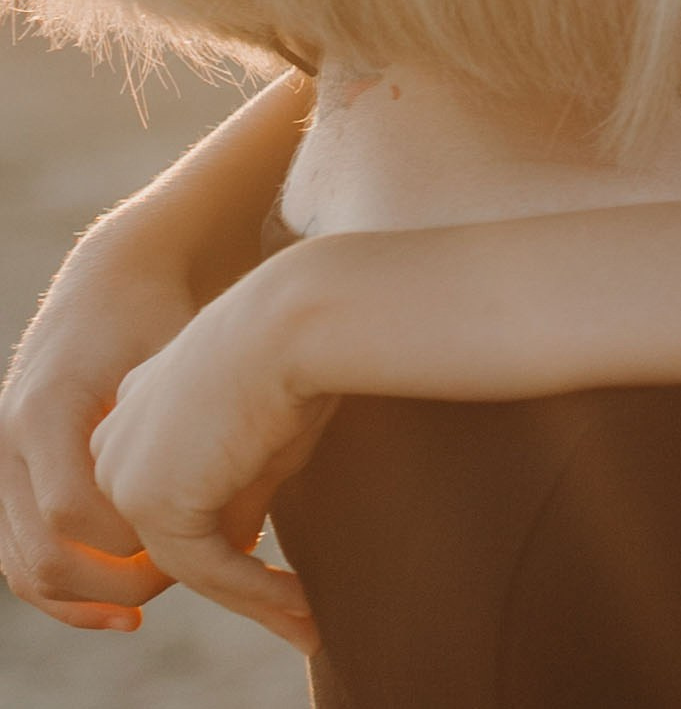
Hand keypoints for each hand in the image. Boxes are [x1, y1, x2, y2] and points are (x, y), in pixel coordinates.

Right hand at [0, 250, 194, 629]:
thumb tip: (242, 530)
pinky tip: (125, 606)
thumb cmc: (161, 316)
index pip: (72, 512)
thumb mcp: (181, 360)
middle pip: (43, 555)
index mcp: (47, 409)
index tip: (198, 537)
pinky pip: (23, 555)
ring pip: (26, 568)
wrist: (113, 279)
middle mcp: (8, 440)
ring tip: (153, 603)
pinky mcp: (12, 476)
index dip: (134, 540)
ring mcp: (1, 461)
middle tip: (188, 577)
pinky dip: (69, 590)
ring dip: (89, 600)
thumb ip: (195, 436)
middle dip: (117, 582)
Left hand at [89, 260, 334, 655]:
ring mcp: (124, 474)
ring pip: (185, 561)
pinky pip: (204, 568)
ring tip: (307, 616)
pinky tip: (303, 603)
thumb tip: (238, 546)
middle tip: (294, 609)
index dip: (220, 537)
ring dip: (250, 597)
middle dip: (232, 581)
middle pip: (169, 535)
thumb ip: (237, 486)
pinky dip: (254, 593)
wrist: (295, 320)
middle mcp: (116, 442)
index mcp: (139, 408)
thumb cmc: (298, 351)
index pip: (167, 494)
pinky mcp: (149, 501)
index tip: (271, 565)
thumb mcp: (261, 432)